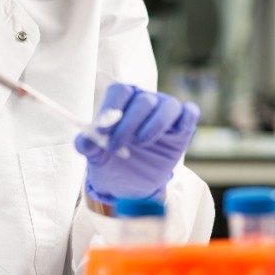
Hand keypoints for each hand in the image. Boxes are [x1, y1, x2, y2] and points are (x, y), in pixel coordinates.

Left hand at [74, 83, 199, 204]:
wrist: (132, 183)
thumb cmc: (112, 161)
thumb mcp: (96, 156)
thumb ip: (87, 145)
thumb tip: (85, 139)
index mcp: (122, 99)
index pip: (119, 92)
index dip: (111, 108)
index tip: (102, 130)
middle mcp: (145, 99)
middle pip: (143, 100)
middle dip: (128, 124)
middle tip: (115, 147)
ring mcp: (166, 110)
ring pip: (168, 106)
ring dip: (155, 124)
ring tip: (141, 143)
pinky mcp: (183, 125)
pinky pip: (190, 113)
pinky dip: (185, 120)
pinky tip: (173, 135)